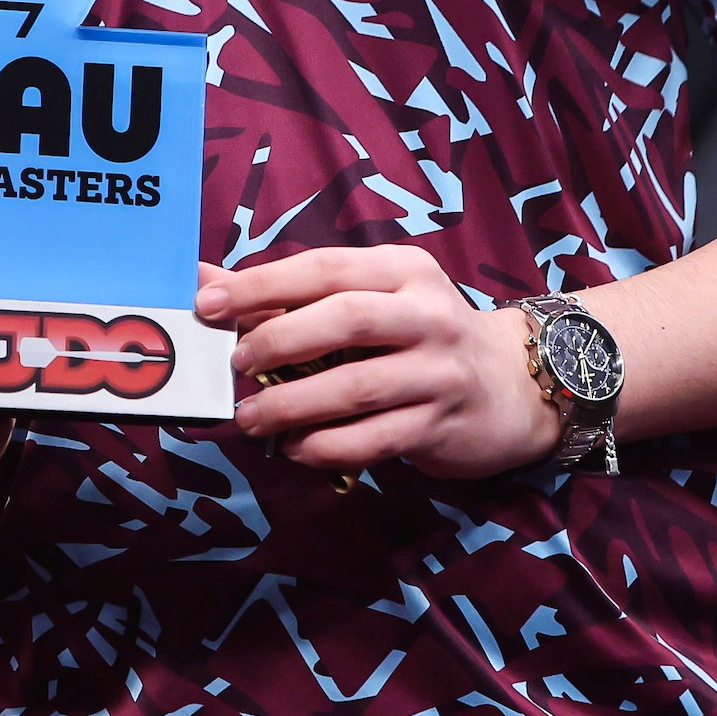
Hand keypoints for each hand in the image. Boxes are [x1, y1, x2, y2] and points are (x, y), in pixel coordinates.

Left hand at [199, 247, 561, 478]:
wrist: (513, 384)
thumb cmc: (420, 333)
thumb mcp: (370, 296)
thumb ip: (290, 290)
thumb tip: (203, 279)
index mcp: (402, 269)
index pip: (324, 267)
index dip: (262, 284)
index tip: (208, 304)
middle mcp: (426, 313)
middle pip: (344, 319)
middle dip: (278, 340)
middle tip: (234, 364)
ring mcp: (438, 371)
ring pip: (356, 386)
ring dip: (292, 404)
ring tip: (250, 416)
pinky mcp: (442, 424)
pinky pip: (374, 440)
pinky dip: (326, 446)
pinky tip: (294, 448)